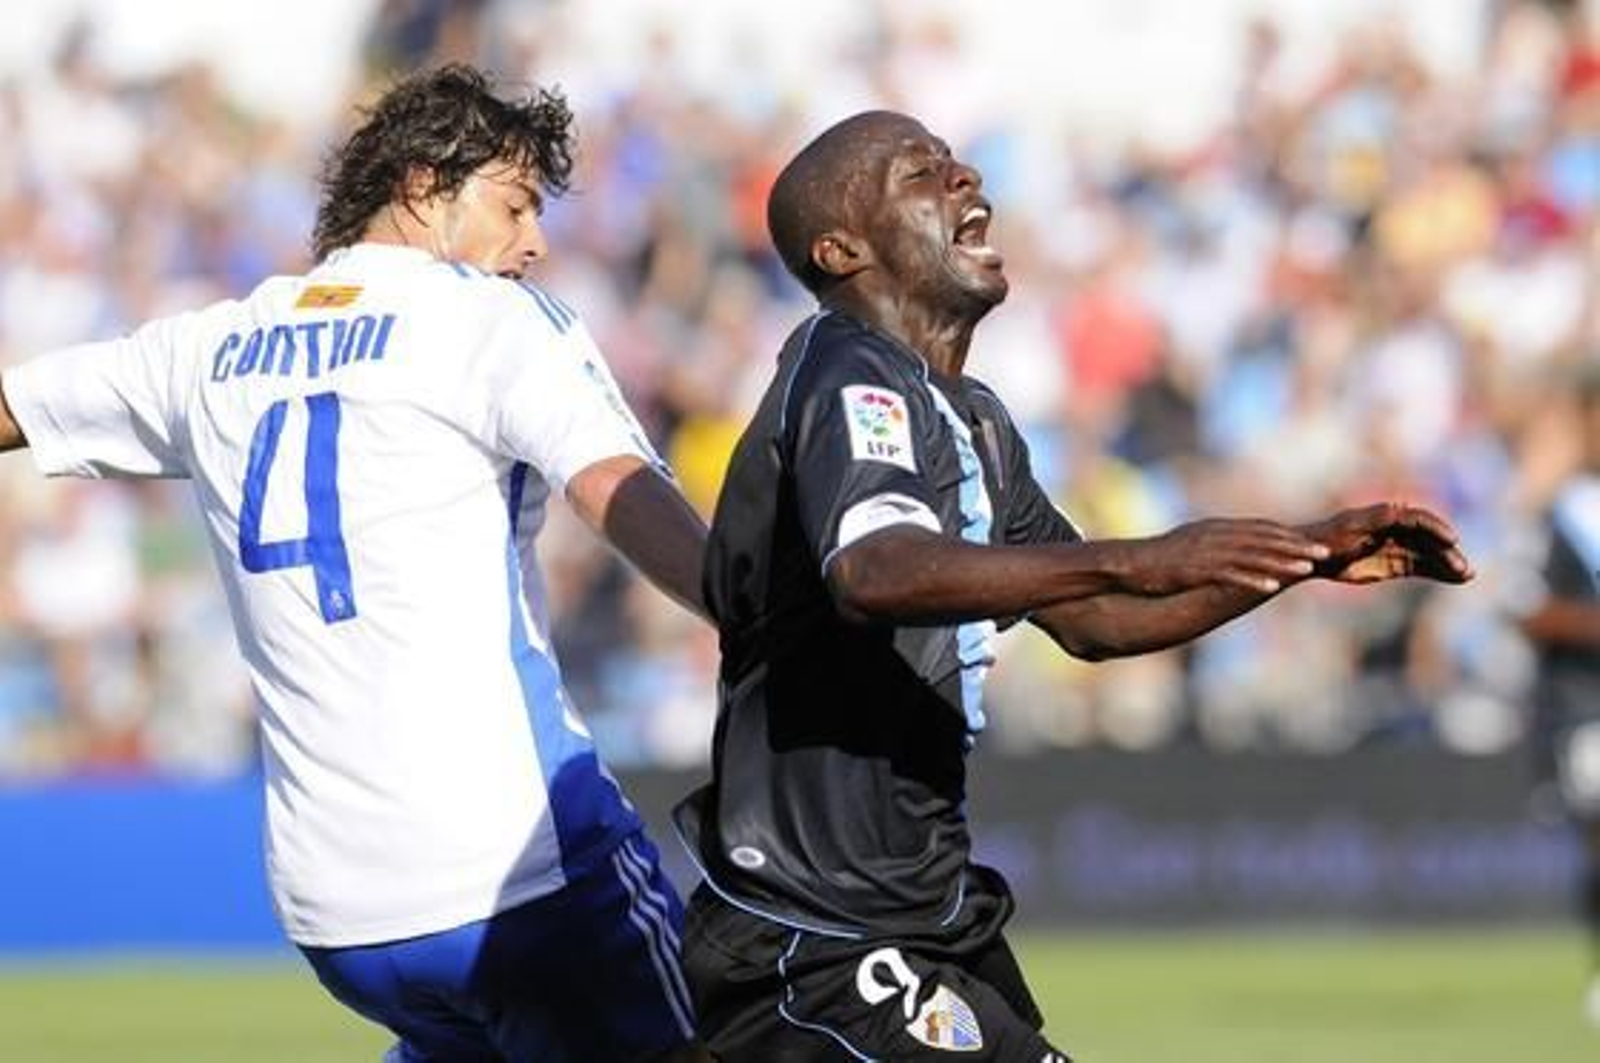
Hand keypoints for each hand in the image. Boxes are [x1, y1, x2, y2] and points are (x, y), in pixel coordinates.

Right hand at [1124, 518, 1331, 596]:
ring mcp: (1206, 553)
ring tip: (1307, 569)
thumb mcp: (1191, 544)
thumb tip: (1233, 548)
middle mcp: (1216, 536)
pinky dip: (1253, 580)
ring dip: (1282, 562)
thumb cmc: (1159, 558)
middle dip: (1295, 546)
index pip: (1260, 529)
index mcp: (1216, 529)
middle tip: (1324, 552)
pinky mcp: (1196, 571)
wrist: (1128, 563)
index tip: (1312, 542)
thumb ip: (1215, 544)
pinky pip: (1230, 575)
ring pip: (1253, 556)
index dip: (1288, 536)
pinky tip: (1271, 587)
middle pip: (1263, 539)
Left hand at [1300, 502, 1474, 584]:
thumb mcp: (1352, 528)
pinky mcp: (1397, 564)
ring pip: (1430, 555)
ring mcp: (1399, 547)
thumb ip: (1377, 520)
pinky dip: (1439, 573)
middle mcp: (1398, 529)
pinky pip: (1422, 567)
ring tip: (1466, 576)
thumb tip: (1399, 508)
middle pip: (1429, 539)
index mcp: (1388, 515)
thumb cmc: (1330, 538)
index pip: (1419, 520)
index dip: (1437, 529)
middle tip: (1463, 568)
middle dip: (1447, 553)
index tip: (1452, 540)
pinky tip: (1456, 579)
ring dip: (1448, 564)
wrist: (1314, 557)